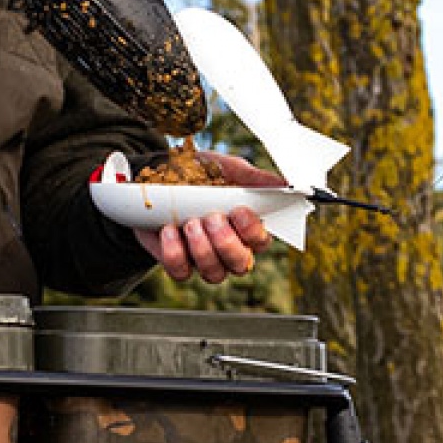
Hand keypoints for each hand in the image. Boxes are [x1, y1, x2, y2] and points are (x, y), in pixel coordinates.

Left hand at [133, 151, 280, 282]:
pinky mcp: (177, 263)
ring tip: (190, 222)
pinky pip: (181, 272)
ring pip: (214, 273)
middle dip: (226, 242)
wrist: (156, 176)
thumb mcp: (226, 168)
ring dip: (202, 248)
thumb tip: (285, 184)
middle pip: (241, 264)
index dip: (253, 231)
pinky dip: (174, 253)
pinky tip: (169, 230)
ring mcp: (203, 260)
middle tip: (211, 218)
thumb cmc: (199, 174)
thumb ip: (254, 178)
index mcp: (246, 227)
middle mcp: (228, 249)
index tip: (239, 210)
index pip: (261, 241)